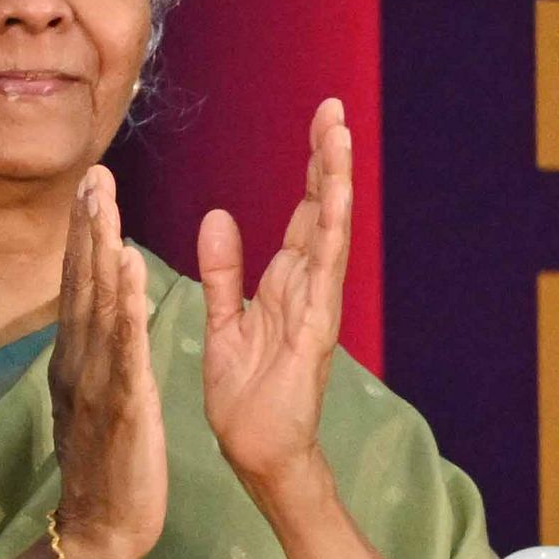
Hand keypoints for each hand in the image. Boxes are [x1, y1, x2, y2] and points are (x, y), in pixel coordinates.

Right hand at [45, 166, 166, 558]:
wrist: (100, 529)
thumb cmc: (108, 469)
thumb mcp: (97, 403)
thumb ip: (96, 360)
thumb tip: (96, 324)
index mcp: (79, 361)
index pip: (81, 289)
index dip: (84, 237)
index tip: (92, 189)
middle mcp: (78, 363)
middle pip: (81, 285)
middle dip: (87, 228)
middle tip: (93, 174)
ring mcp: (94, 382)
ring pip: (96, 306)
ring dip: (98, 250)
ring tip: (105, 202)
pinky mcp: (119, 404)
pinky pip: (122, 346)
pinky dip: (122, 303)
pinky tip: (127, 267)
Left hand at [200, 98, 353, 501]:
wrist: (258, 450)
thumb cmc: (247, 393)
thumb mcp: (227, 319)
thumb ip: (224, 271)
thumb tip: (221, 218)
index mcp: (286, 284)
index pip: (302, 214)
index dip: (310, 170)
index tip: (317, 122)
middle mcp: (308, 287)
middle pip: (321, 211)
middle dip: (327, 161)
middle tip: (333, 108)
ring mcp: (316, 306)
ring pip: (328, 232)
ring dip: (333, 184)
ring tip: (338, 135)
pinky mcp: (313, 331)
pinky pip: (319, 276)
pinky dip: (323, 237)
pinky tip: (327, 203)